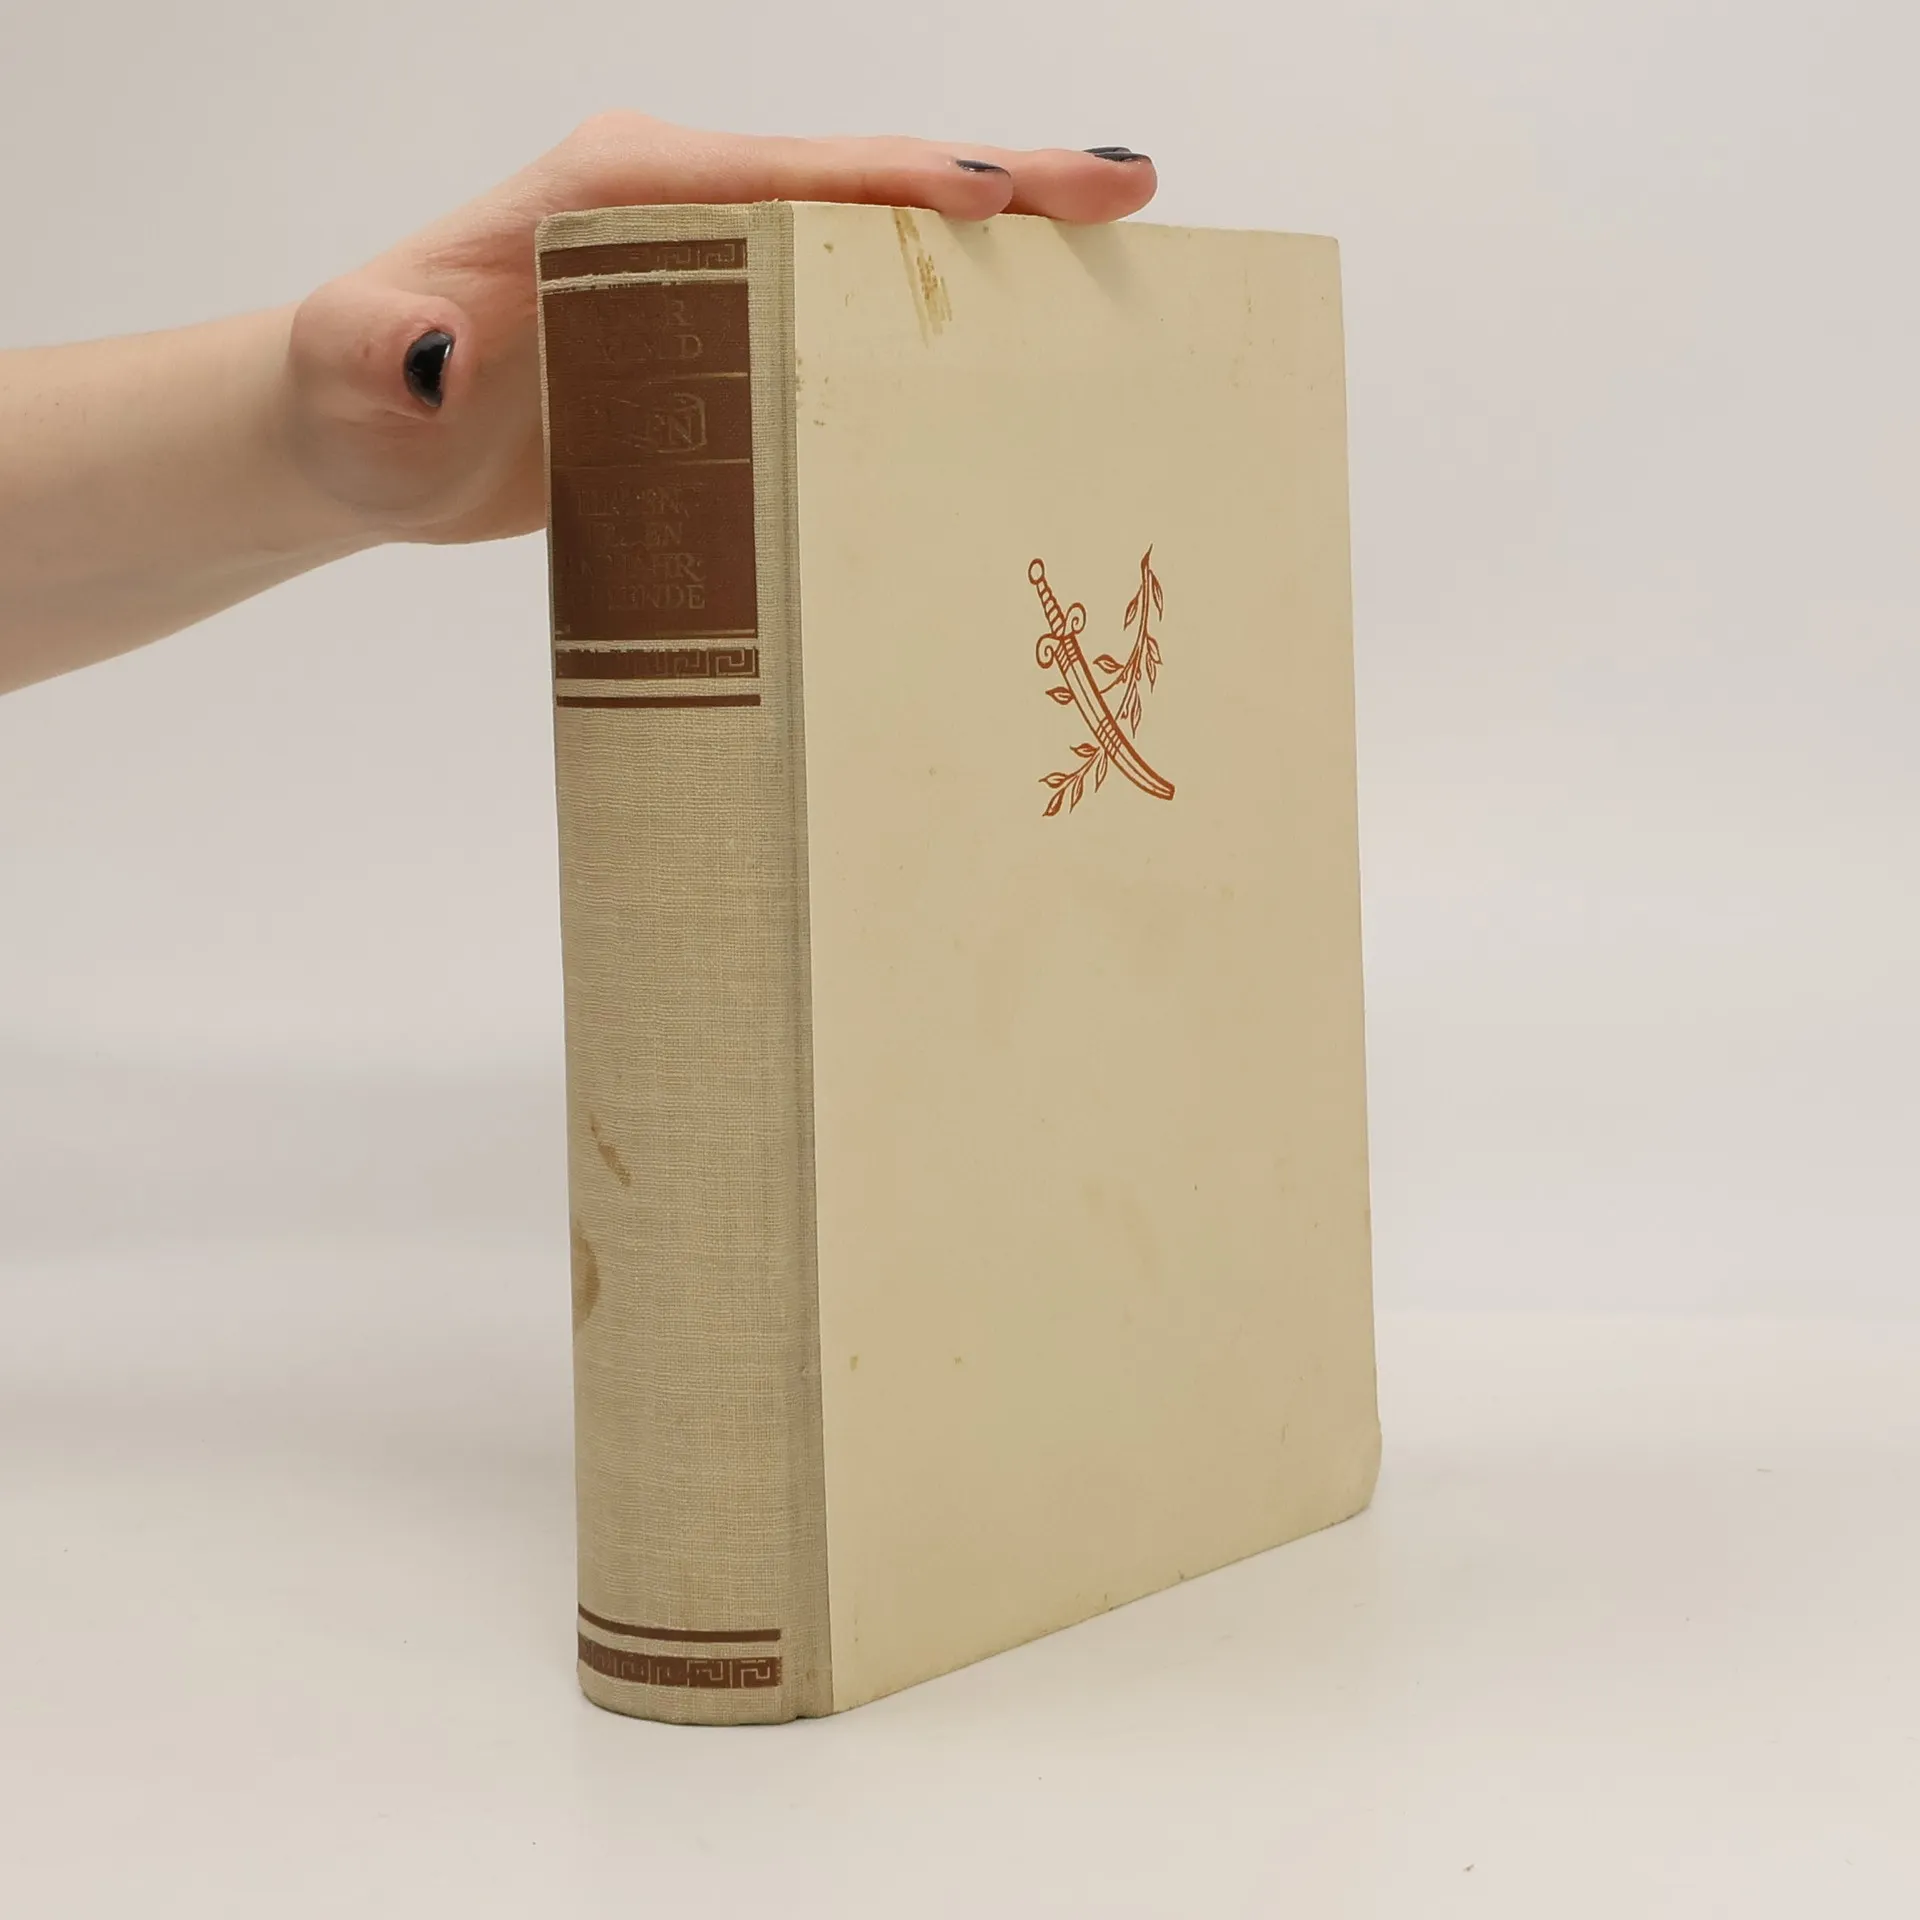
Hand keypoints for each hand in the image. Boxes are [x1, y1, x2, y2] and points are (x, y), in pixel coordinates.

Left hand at [287, 116, 1157, 546]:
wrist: (370, 432)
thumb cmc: (359, 403)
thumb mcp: (347, 378)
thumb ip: (372, 351)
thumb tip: (428, 350)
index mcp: (613, 192)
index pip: (770, 171)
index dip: (883, 183)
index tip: (989, 201)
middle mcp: (684, 207)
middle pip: (861, 182)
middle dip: (997, 184)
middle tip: (1124, 192)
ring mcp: (719, 265)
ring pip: (879, 240)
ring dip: (1002, 245)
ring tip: (1120, 253)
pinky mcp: (735, 330)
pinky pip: (858, 311)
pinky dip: (949, 315)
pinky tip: (1027, 341)